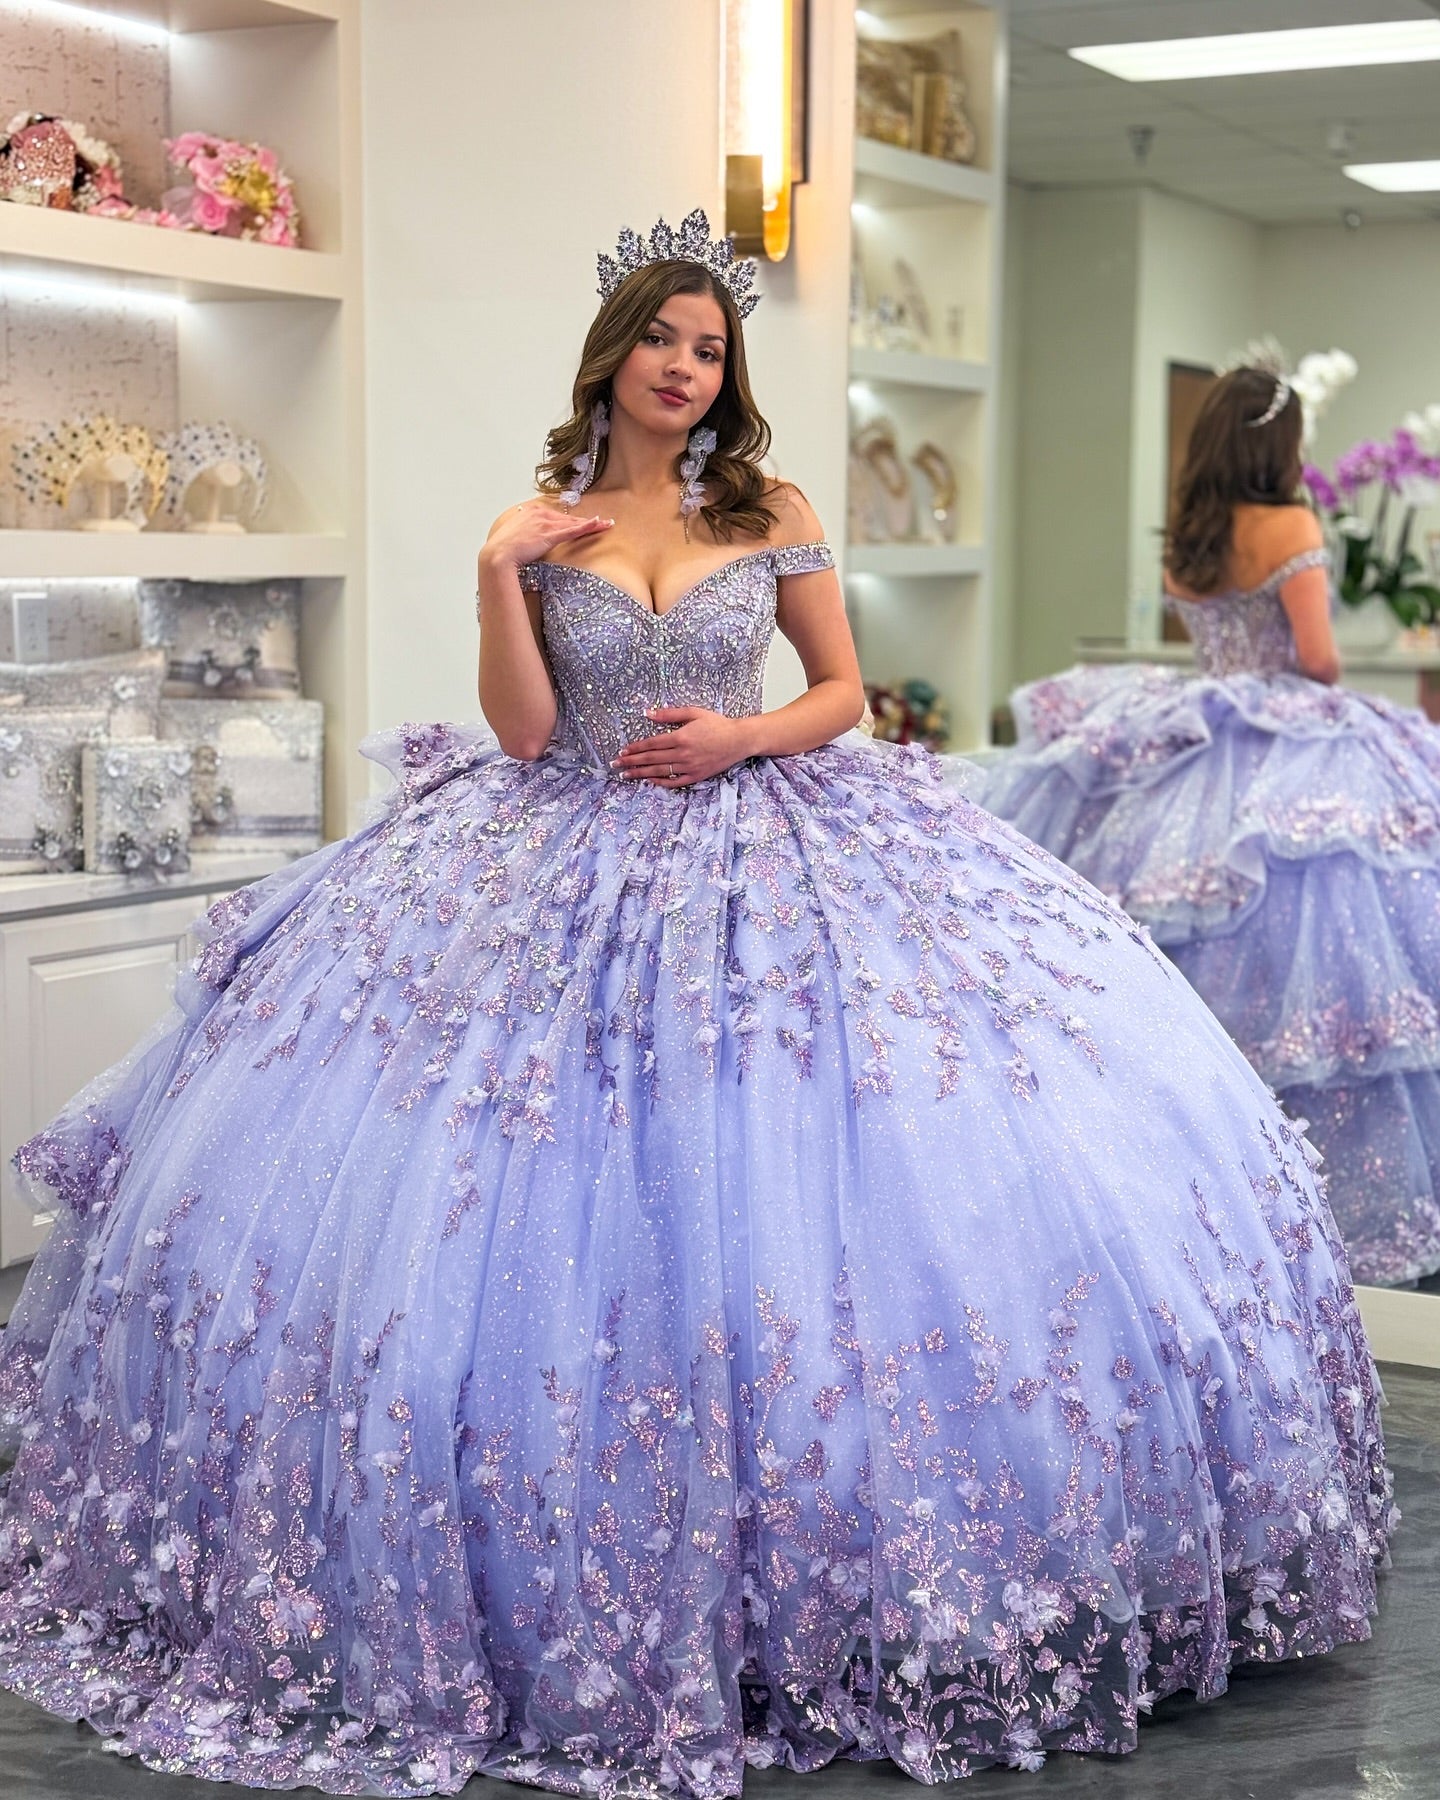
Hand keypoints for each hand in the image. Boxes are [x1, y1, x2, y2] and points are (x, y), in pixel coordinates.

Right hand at [479, 500, 611, 578]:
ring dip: (592, 524)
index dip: (571, 520)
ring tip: (607, 524)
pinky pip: (572, 530)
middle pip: (568, 518)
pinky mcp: (549, 534)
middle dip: (586, 521)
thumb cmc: (503, 549)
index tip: (582, 522)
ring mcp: (545, 523)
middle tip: (603, 522)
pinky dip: (586, 527)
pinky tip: (598, 524)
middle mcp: (539, 513)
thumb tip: (527, 536)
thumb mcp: (514, 535)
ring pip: (573, 523)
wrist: (497, 555)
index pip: (557, 515)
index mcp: (530, 511)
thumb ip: (524, 532)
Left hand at [612, 708, 750, 786]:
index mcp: (681, 737)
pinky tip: (649, 781)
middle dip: (631, 762)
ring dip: (641, 774)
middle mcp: (683, 754)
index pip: (651, 744)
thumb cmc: (717, 724)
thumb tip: (647, 713)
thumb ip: (669, 714)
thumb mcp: (693, 713)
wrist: (739, 740)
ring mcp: (690, 767)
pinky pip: (675, 782)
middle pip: (651, 759)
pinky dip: (660, 782)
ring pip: (660, 772)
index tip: (622, 751)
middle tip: (616, 765)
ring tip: (626, 775)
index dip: (635, 748)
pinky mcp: (696, 776)